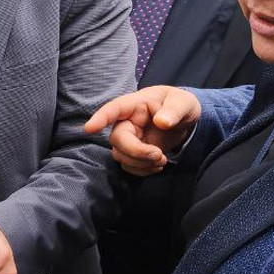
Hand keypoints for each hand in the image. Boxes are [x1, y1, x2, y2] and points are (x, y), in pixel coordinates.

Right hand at [83, 86, 200, 176]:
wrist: (183, 120)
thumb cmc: (180, 105)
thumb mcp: (183, 103)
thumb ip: (174, 111)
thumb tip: (162, 122)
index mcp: (135, 105)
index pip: (113, 109)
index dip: (100, 118)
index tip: (89, 128)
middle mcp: (126, 122)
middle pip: (117, 140)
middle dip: (137, 152)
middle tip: (159, 155)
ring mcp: (127, 139)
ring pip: (121, 156)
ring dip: (142, 164)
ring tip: (162, 159)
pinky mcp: (132, 153)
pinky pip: (128, 166)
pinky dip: (144, 171)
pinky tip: (158, 165)